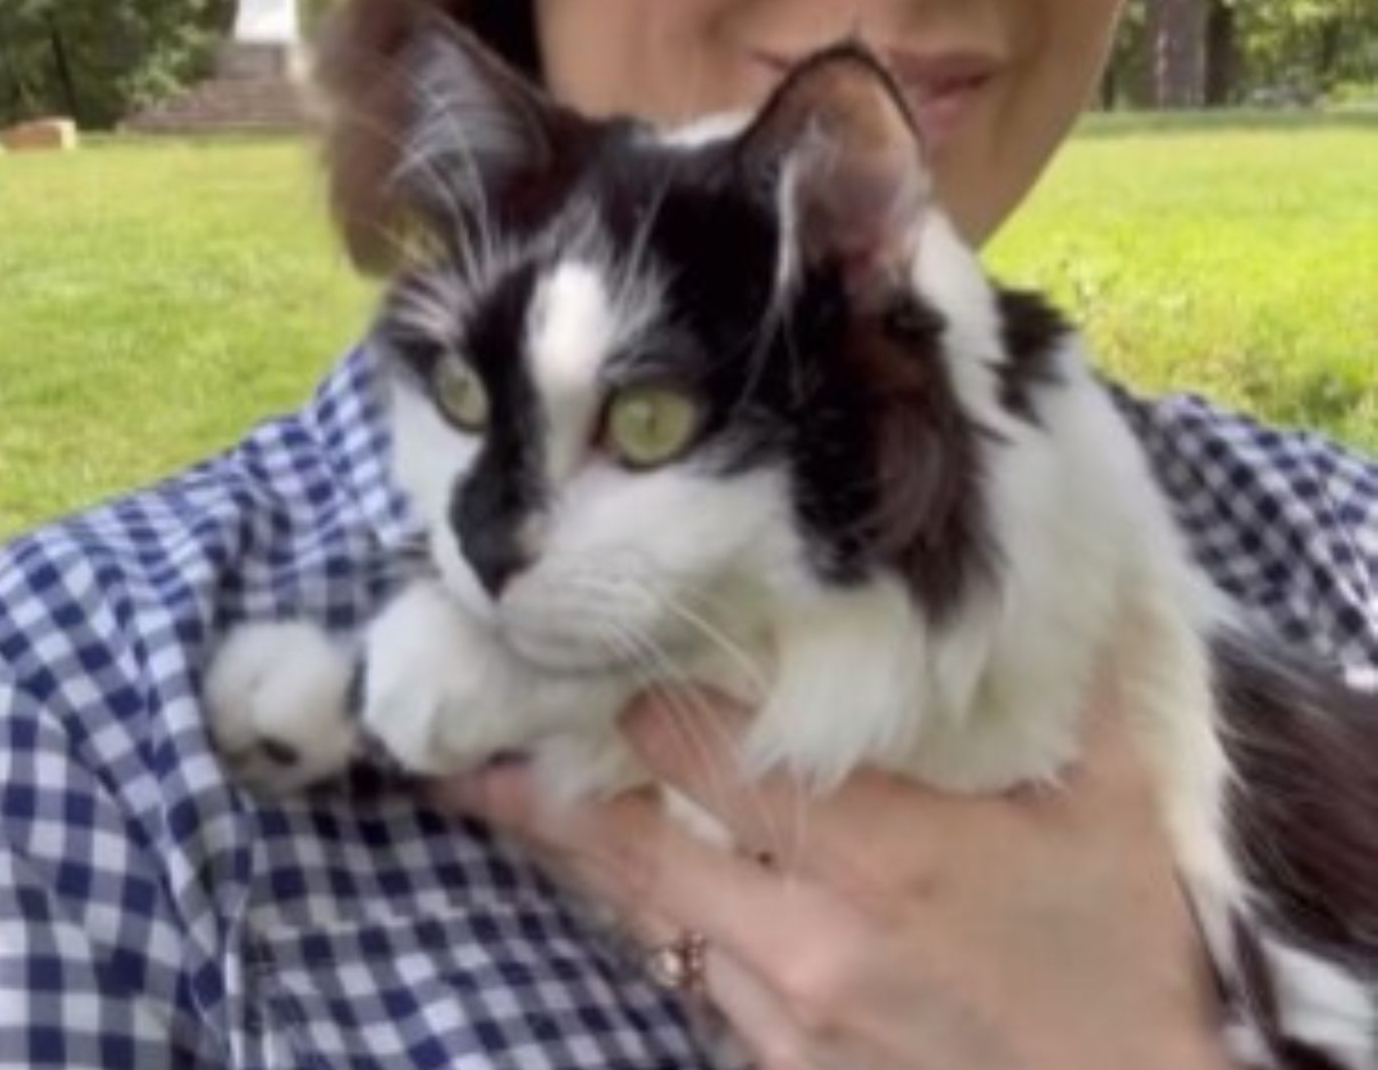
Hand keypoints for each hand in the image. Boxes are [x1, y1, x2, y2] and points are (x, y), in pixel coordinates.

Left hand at [440, 680, 1231, 1069]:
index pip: (713, 759)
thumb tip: (1059, 573)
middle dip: (554, 785)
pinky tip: (609, 874)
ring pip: (647, 917)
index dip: (646, 702)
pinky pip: (686, 972)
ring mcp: (785, 1016)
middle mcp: (809, 938)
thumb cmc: (1121, 960)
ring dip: (577, 851)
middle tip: (472, 727)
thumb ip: (1070, 687)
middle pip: (637, 847)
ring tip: (494, 790)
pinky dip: (644, 914)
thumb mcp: (1111, 811)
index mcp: (883, 857)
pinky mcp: (782, 1064)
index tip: (601, 650)